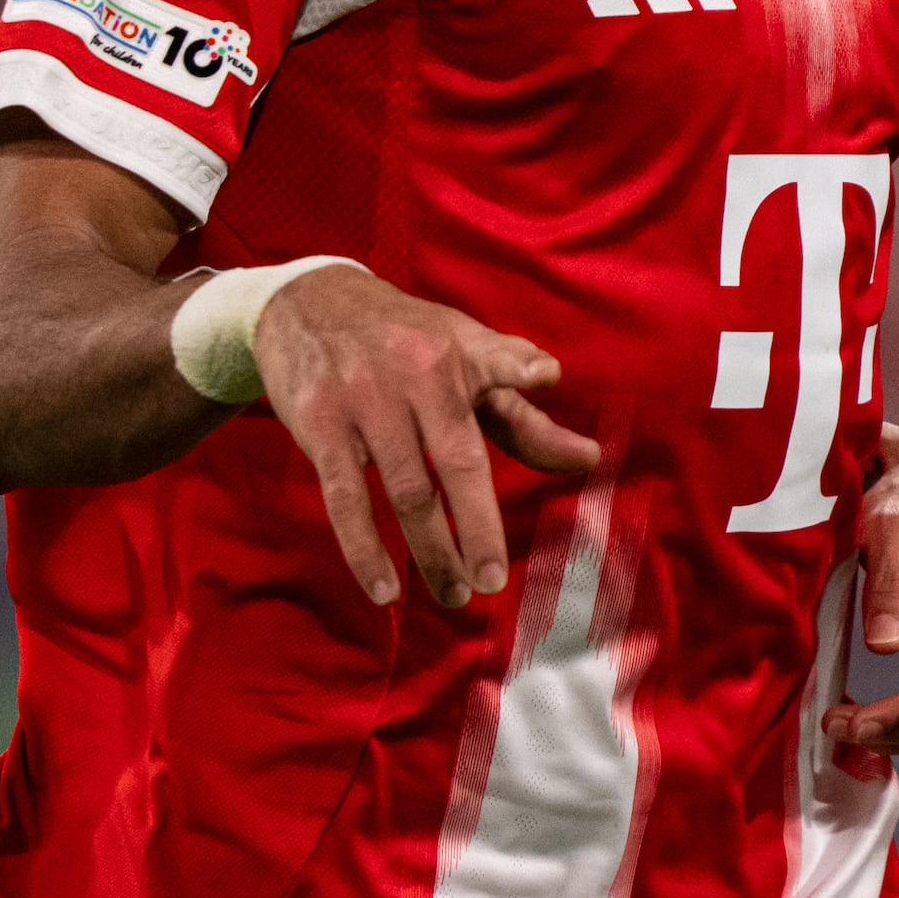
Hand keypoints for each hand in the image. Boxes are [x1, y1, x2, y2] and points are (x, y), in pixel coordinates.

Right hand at [250, 265, 601, 611]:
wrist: (309, 302)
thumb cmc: (407, 342)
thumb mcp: (464, 362)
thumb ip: (524, 416)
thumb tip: (589, 460)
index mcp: (457, 354)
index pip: (496, 361)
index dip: (520, 369)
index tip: (547, 374)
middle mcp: (413, 374)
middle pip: (455, 459)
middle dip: (477, 526)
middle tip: (493, 581)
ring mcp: (363, 400)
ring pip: (405, 490)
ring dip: (431, 552)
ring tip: (454, 594)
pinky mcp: (320, 425)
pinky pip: (344, 498)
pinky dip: (364, 550)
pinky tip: (384, 590)